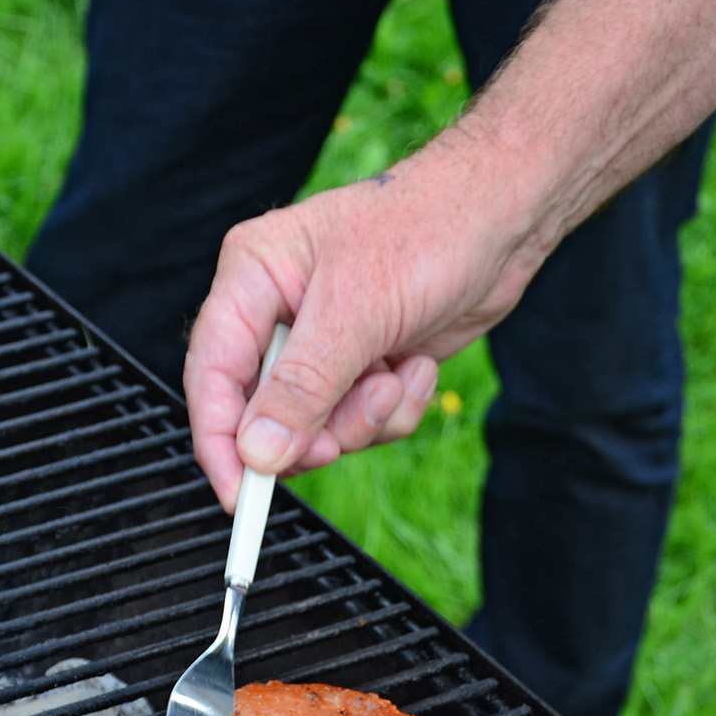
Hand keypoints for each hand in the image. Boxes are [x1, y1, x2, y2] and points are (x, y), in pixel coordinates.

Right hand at [182, 137, 548, 510]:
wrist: (504, 218)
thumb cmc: (428, 231)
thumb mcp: (358, 311)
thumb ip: (302, 386)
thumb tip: (257, 453)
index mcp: (253, 276)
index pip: (211, 374)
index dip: (218, 441)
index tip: (238, 497)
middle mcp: (280, 311)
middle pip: (262, 413)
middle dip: (313, 430)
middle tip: (347, 427)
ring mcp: (325, 341)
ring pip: (318, 426)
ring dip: (364, 418)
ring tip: (396, 374)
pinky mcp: (365, 363)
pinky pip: (362, 420)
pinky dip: (394, 408)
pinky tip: (417, 366)